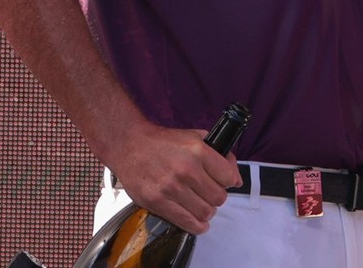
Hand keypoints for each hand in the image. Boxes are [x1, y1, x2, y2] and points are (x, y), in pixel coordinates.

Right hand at [104, 120, 240, 234]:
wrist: (129, 145)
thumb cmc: (161, 141)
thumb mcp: (193, 137)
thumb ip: (216, 152)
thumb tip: (234, 174)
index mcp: (198, 151)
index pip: (229, 177)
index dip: (229, 181)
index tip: (225, 182)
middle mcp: (186, 170)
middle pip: (219, 198)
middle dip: (217, 197)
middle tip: (209, 193)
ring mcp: (171, 188)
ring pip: (205, 212)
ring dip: (207, 211)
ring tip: (201, 205)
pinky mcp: (158, 202)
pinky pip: (187, 222)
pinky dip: (197, 226)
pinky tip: (198, 222)